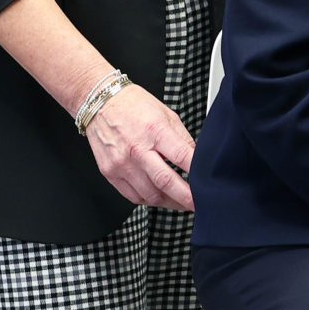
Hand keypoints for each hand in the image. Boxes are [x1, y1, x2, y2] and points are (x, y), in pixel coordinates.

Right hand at [84, 84, 194, 210]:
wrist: (100, 104)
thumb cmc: (134, 106)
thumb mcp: (167, 115)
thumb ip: (182, 139)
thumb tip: (197, 159)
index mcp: (155, 131)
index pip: (182, 157)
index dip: (198, 174)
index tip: (208, 185)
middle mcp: (137, 150)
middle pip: (165, 181)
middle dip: (186, 197)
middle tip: (200, 205)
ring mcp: (122, 164)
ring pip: (149, 194)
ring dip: (169, 202)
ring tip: (182, 202)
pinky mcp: (110, 173)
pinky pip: (133, 196)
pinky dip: (149, 201)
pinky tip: (160, 198)